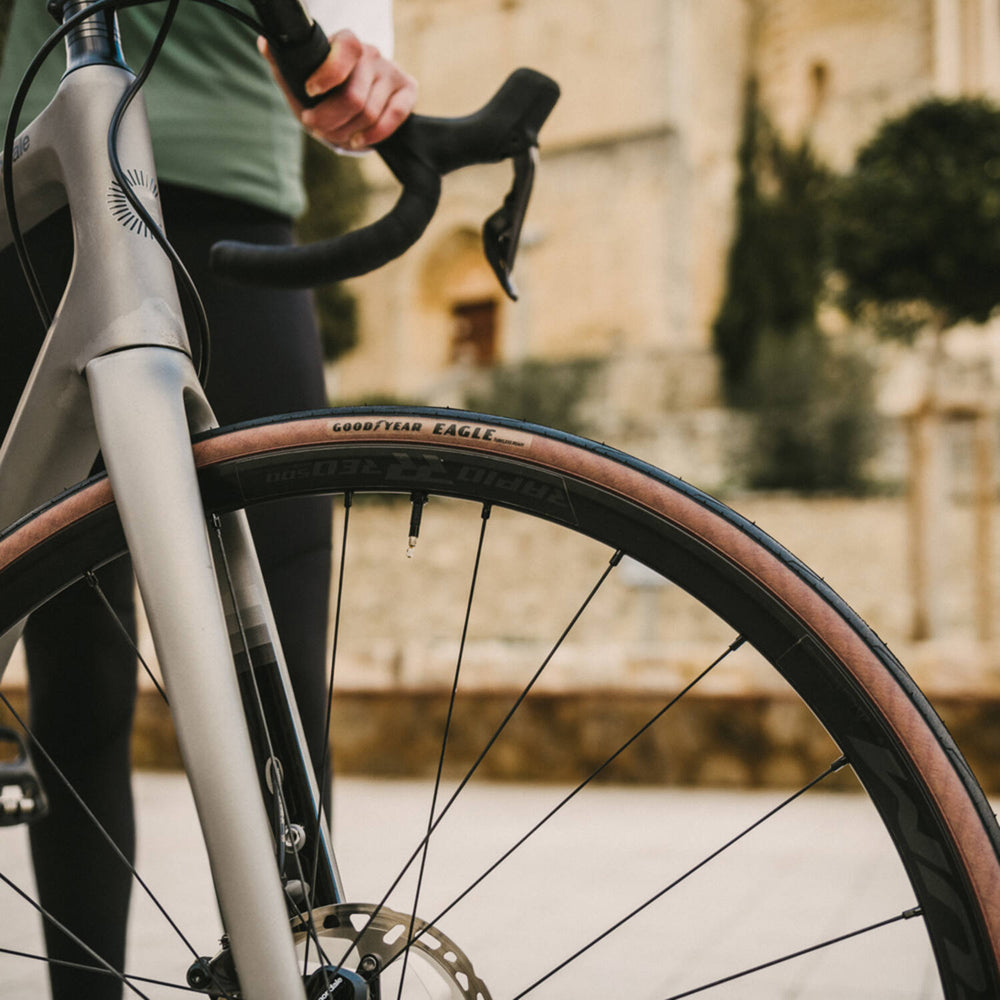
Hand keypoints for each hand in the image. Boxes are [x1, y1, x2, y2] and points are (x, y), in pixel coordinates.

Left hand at [259, 30, 416, 149]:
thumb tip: (266, 44)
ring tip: (335, 135)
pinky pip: (393, 117)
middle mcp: (371, 53)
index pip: (346, 49)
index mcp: (345, 43)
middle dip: (330, 119)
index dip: (327, 75)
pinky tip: (357, 140)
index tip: (310, 92)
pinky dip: (372, 136)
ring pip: (369, 113)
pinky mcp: (408, 91)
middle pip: (354, 97)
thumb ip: (284, 66)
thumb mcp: (301, 81)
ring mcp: (391, 71)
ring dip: (346, 132)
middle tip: (315, 127)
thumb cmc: (325, 93)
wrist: (357, 104)